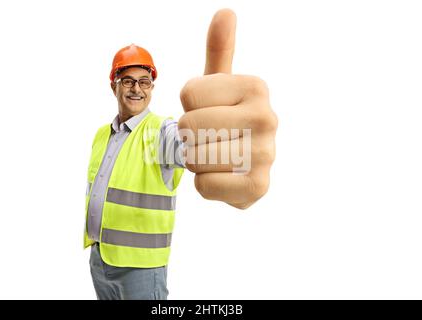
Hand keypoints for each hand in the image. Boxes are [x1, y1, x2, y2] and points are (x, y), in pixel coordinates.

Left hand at [178, 9, 277, 208]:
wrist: (241, 162)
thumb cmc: (224, 118)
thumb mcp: (220, 85)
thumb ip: (219, 51)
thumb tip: (225, 13)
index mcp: (256, 87)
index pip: (188, 94)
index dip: (188, 107)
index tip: (208, 111)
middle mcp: (268, 117)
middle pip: (189, 126)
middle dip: (189, 137)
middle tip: (208, 138)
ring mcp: (267, 154)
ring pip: (194, 157)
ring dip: (195, 161)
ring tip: (216, 156)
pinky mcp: (259, 186)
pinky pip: (204, 186)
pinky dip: (205, 185)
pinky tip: (223, 176)